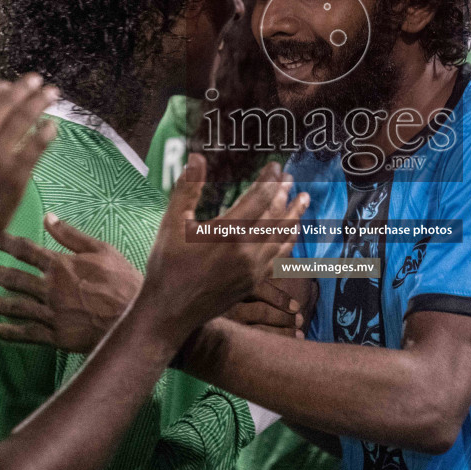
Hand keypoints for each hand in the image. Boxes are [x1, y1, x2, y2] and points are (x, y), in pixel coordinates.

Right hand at [0, 75, 58, 270]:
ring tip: (51, 94)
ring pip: (24, 118)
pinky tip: (52, 126)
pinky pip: (36, 146)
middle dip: (24, 88)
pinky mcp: (16, 174)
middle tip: (36, 81)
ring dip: (40, 101)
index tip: (7, 86)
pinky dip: (46, 132)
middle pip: (5, 103)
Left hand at [0, 212, 141, 351]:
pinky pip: (28, 333)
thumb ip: (72, 235)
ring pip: (14, 306)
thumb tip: (49, 217)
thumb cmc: (123, 280)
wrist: (135, 316)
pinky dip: (10, 332)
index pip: (26, 250)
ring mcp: (52, 313)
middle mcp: (51, 288)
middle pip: (13, 278)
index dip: (6, 243)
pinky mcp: (57, 336)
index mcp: (61, 265)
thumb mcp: (102, 250)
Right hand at [140, 155, 308, 341]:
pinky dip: (289, 242)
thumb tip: (197, 158)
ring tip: (303, 201)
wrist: (170, 311)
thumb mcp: (171, 224)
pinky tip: (292, 234)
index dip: (269, 180)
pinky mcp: (254, 283)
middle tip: (291, 179)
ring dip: (294, 217)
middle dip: (285, 195)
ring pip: (282, 238)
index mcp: (228, 233)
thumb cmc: (166, 266)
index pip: (259, 198)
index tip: (275, 167)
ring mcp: (253, 269)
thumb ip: (187, 189)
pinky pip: (279, 258)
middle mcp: (247, 251)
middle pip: (276, 216)